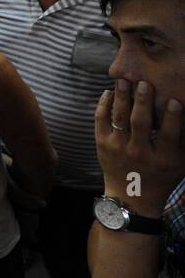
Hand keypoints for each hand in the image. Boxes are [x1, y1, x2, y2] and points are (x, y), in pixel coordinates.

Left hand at [95, 79, 184, 216]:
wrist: (132, 196)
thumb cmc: (163, 175)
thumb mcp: (180, 162)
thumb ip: (184, 140)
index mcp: (163, 159)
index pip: (169, 135)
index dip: (172, 118)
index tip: (173, 100)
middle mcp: (140, 154)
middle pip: (140, 124)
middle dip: (142, 102)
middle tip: (144, 83)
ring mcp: (118, 149)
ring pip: (119, 120)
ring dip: (121, 98)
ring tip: (123, 81)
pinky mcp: (102, 145)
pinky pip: (101, 122)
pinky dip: (103, 106)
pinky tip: (107, 93)